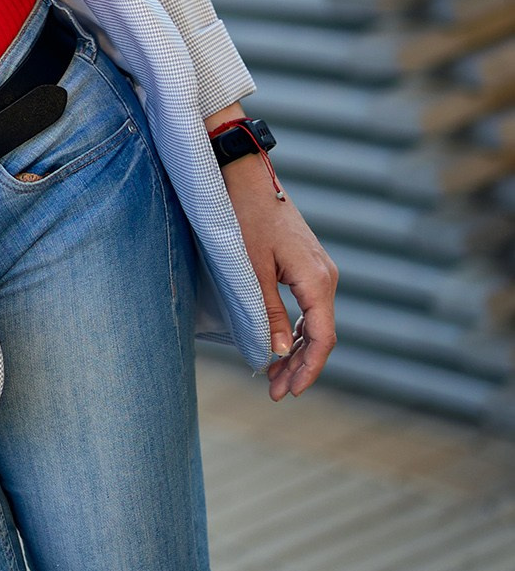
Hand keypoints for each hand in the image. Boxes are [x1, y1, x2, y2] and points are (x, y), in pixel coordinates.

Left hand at [221, 149, 336, 399]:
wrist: (246, 177)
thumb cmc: (244, 218)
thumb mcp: (251, 269)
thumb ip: (266, 311)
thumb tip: (276, 351)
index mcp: (318, 281)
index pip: (322, 338)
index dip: (308, 369)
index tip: (290, 392)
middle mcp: (326, 277)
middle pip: (320, 335)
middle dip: (300, 366)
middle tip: (275, 393)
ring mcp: (319, 271)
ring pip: (314, 323)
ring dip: (296, 350)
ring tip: (274, 377)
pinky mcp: (306, 266)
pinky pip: (308, 308)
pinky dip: (294, 330)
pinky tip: (279, 345)